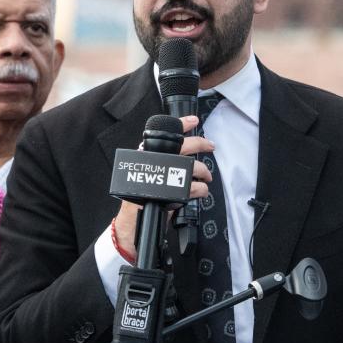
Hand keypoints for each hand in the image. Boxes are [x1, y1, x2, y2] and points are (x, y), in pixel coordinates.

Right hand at [113, 115, 212, 258]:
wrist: (132, 224)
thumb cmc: (144, 199)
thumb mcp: (155, 178)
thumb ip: (167, 167)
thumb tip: (187, 159)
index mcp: (147, 156)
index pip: (162, 134)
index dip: (179, 123)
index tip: (193, 119)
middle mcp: (151, 163)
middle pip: (180, 146)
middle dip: (199, 144)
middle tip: (210, 145)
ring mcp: (157, 177)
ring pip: (189, 167)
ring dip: (203, 173)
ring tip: (206, 179)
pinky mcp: (164, 193)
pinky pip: (191, 187)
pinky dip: (201, 190)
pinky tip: (200, 192)